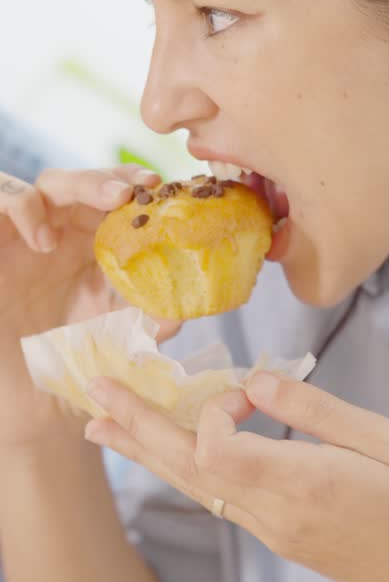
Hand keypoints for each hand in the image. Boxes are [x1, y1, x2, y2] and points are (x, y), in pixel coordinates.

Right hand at [0, 165, 180, 446]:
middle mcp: (58, 236)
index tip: (163, 191)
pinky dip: (22, 210)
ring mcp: (21, 240)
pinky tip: (43, 241)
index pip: (113, 202)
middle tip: (133, 193)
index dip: (136, 189)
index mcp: (91, 249)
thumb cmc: (67, 366)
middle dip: (108, 179)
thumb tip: (178, 313)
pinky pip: (0, 205)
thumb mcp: (112, 342)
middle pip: (80, 184)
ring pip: (40, 187)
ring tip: (102, 207)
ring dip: (75, 186)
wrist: (24, 402)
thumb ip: (143, 325)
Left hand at [83, 371, 388, 581]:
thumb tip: (255, 383)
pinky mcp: (282, 541)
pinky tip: (171, 454)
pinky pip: (221, 501)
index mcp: (306, 485)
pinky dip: (186, 471)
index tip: (245, 388)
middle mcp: (278, 516)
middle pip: (187, 471)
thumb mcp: (385, 441)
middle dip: (139, 428)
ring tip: (103, 427)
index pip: (216, 451)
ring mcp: (275, 534)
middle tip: (94, 394)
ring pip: (196, 490)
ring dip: (149, 454)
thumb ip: (316, 411)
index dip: (212, 410)